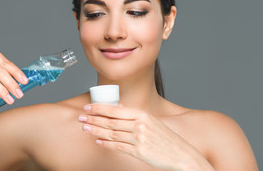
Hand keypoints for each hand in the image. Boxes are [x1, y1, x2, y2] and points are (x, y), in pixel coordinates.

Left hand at [78, 103, 209, 169]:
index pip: (115, 110)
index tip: (87, 107)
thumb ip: (134, 115)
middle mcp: (140, 125)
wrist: (182, 154)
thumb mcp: (151, 121)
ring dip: (96, 131)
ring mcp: (140, 138)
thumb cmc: (165, 138)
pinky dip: (106, 144)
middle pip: (111, 121)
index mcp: (142, 114)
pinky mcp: (139, 151)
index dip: (99, 108)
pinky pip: (118, 146)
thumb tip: (117, 108)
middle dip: (93, 119)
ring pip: (112, 133)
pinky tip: (98, 141)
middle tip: (80, 117)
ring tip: (85, 128)